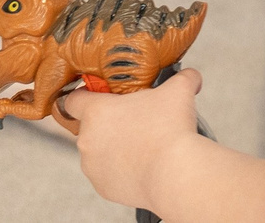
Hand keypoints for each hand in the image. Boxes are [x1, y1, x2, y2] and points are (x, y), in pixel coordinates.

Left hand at [60, 70, 202, 206]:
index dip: (85, 95)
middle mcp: (87, 139)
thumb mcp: (179, 91)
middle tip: (134, 120)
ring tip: (141, 144)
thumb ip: (183, 78)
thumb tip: (191, 77)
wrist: (174, 173)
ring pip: (97, 152)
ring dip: (113, 147)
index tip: (100, 96)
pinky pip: (107, 174)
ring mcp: (92, 166)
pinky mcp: (103, 187)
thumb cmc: (169, 131)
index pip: (73, 99)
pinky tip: (141, 164)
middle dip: (109, 123)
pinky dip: (120, 169)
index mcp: (96, 111)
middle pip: (89, 126)